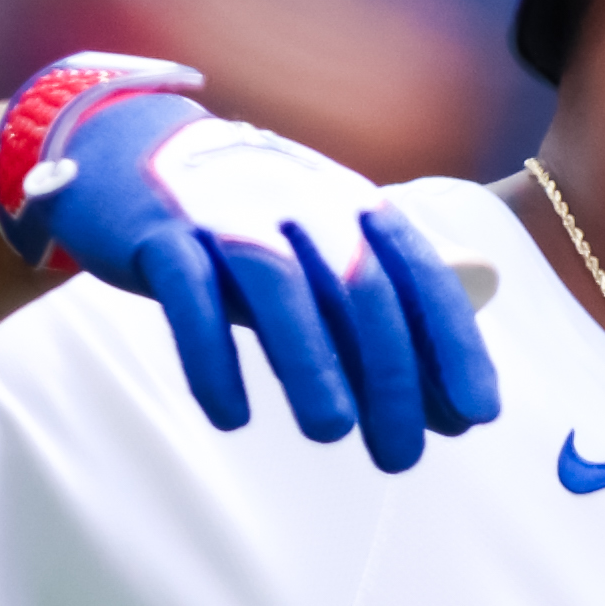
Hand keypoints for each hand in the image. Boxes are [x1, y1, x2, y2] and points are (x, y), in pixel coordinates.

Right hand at [0, 52, 500, 471]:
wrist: (127, 147)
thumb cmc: (245, 227)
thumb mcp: (318, 260)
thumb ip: (376, 331)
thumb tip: (452, 416)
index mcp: (352, 206)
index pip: (421, 273)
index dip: (454, 343)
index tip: (478, 414)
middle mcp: (300, 202)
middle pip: (361, 290)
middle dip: (390, 379)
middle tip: (399, 458)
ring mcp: (227, 213)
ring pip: (282, 288)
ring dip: (312, 365)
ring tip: (331, 433)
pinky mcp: (160, 235)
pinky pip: (189, 298)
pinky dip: (212, 359)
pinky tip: (232, 415)